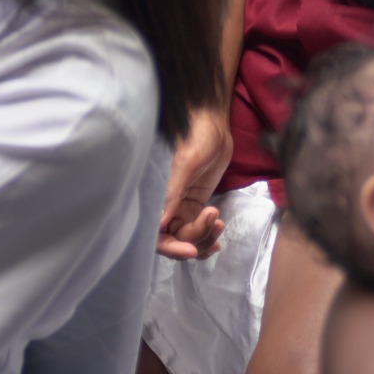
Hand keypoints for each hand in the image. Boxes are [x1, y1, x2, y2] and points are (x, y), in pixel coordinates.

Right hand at [155, 107, 234, 259]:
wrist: (212, 124)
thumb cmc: (195, 135)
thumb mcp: (185, 162)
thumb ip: (172, 192)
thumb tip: (160, 224)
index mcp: (155, 194)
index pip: (154, 232)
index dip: (169, 246)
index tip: (190, 249)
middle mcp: (164, 204)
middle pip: (173, 240)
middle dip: (193, 242)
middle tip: (213, 232)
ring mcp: (180, 206)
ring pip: (188, 237)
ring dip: (205, 237)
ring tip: (218, 220)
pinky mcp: (194, 205)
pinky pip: (198, 229)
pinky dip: (209, 233)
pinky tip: (219, 225)